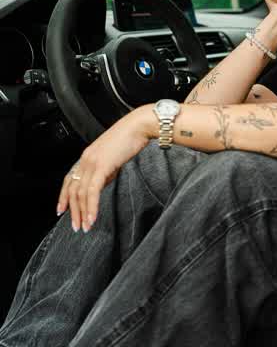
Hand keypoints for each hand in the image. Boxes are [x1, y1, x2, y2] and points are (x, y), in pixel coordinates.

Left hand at [57, 109, 148, 232]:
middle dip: (73, 210)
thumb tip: (101, 183)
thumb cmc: (130, 138)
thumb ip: (104, 170)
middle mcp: (86, 159)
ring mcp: (92, 162)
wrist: (138, 127)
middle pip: (73, 189)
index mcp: (87, 156)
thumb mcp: (113, 156)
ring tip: (85, 226)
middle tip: (76, 225)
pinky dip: (92, 207)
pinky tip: (93, 217)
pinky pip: (92, 191)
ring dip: (82, 212)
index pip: (69, 179)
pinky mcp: (101, 166)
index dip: (63, 196)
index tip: (62, 210)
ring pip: (81, 193)